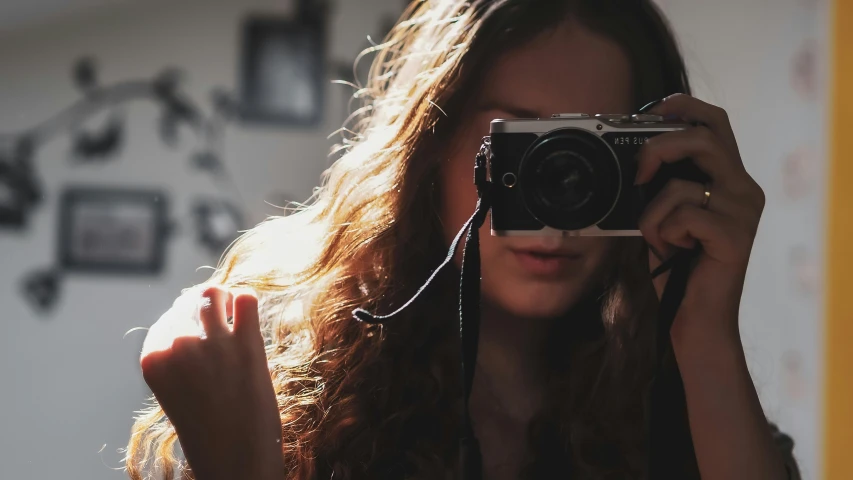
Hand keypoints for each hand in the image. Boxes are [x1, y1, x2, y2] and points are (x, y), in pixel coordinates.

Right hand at [140, 286, 284, 479]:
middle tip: (225, 331)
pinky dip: (248, 302)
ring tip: (237, 325)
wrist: (236, 462)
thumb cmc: (211, 428)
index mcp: (153, 359)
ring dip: (227, 303)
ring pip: (215, 293)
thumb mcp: (179, 388)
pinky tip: (250, 321)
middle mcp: (176, 346)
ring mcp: (211, 343)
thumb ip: (181, 353)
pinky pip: (246, 298)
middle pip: (192, 300)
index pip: (171, 316)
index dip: (192, 320)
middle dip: (210, 309)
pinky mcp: (246, 345)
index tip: (205, 337)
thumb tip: (199, 306)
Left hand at [636, 94, 764, 344]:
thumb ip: (658, 184)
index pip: (715, 121)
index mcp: (730, 178)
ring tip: (657, 236)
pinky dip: (662, 232)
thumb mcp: (663, 214)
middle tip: (638, 172)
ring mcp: (744, 211)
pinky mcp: (736, 236)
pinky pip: (683, 216)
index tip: (648, 112)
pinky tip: (672, 250)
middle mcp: (744, 188)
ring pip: (683, 184)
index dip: (682, 106)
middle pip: (703, 136)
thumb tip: (630, 156)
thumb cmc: (678, 266)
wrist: (695, 318)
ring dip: (652, 212)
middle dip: (659, 147)